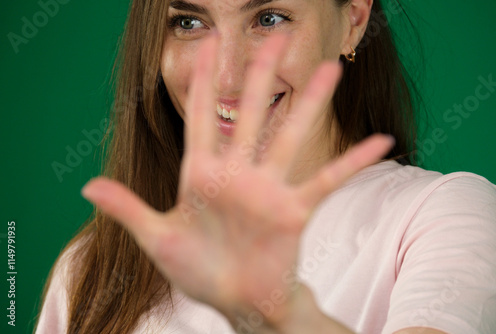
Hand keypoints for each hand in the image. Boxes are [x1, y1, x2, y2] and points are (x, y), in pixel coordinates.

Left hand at [82, 33, 392, 331]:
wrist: (235, 300)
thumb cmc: (198, 270)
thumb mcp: (157, 239)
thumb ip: (128, 208)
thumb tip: (87, 186)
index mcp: (201, 174)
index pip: (200, 118)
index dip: (201, 82)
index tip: (207, 45)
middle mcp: (237, 174)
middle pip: (248, 113)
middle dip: (258, 75)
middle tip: (272, 37)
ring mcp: (268, 189)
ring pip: (290, 136)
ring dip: (309, 104)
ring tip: (329, 69)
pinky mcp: (293, 210)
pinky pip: (327, 181)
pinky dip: (352, 162)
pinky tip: (379, 142)